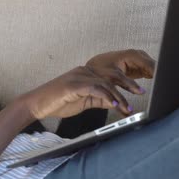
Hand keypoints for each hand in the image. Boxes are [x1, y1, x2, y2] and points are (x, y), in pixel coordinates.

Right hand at [21, 49, 155, 118]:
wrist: (37, 103)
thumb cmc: (57, 102)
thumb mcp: (83, 101)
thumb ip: (98, 99)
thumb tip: (114, 102)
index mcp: (86, 73)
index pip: (110, 76)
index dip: (125, 84)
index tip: (137, 92)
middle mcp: (83, 71)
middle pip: (111, 75)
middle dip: (128, 84)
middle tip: (141, 93)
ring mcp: (78, 76)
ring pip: (105, 83)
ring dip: (119, 95)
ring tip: (128, 106)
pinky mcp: (73, 85)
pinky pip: (95, 88)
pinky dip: (106, 96)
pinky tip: (114, 104)